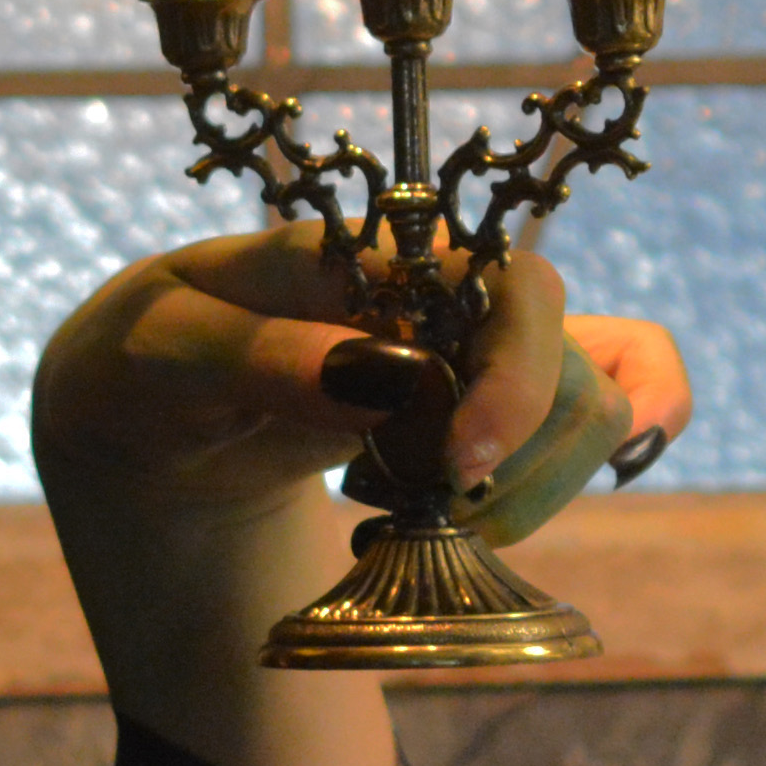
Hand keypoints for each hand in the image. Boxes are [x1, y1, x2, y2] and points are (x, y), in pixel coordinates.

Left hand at [28, 233, 687, 765]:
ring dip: (539, 483)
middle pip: (569, 352)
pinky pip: (616, 397)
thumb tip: (379, 374)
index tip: (459, 468)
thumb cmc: (149, 364)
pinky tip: (529, 495)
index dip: (510, 380)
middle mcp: (444, 291)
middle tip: (435, 507)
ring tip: (433, 513)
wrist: (149, 414)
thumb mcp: (163, 355)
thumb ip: (258, 358)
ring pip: (596, 400)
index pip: (501, 284)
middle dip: (526, 452)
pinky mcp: (493, 401)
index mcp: (368, 252)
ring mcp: (475, 347)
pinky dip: (615, 446)